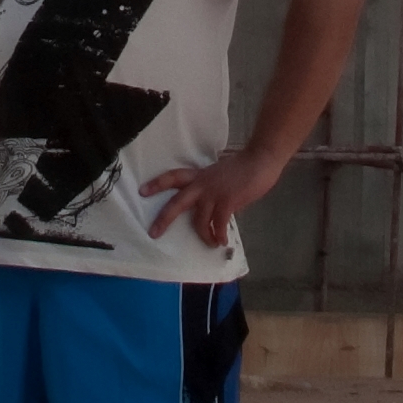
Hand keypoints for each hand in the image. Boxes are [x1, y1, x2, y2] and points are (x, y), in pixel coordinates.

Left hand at [140, 144, 280, 250]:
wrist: (260, 160)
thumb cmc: (244, 168)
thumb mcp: (221, 176)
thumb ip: (213, 188)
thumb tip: (213, 208)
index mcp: (200, 175)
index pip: (173, 177)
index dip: (157, 184)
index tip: (142, 191)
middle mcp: (202, 184)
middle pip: (177, 202)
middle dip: (164, 218)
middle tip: (153, 233)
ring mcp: (214, 192)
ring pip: (199, 220)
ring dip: (204, 235)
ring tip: (211, 242)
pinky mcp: (227, 201)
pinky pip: (218, 225)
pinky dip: (218, 235)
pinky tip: (222, 241)